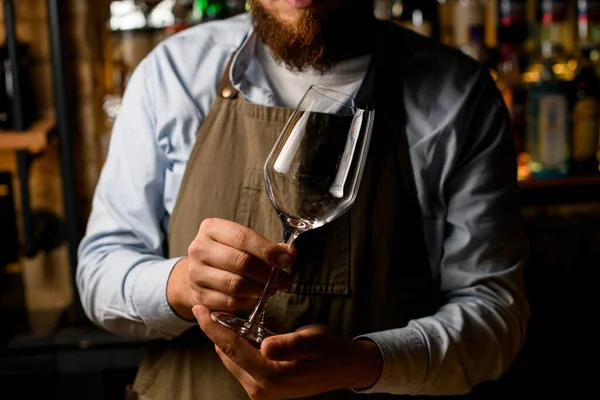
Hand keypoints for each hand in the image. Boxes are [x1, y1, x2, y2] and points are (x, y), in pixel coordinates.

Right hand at [167, 218, 294, 319]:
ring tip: (272, 289)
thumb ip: (266, 246)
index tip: (287, 259)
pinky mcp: (198, 296)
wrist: (199, 272)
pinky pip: (229, 302)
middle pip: (240, 262)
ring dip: (260, 290)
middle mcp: (199, 248)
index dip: (267, 250)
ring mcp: (196, 273)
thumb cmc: (228, 253)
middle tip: (284, 280)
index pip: (243, 237)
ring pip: (235, 285)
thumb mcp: (243, 243)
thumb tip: (289, 253)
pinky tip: (257, 298)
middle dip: (268, 273)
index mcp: (212, 228)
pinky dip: (248, 302)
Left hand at [194, 305, 382, 399]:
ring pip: (233, 357)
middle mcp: (260, 388)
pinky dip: (243, 345)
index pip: (232, 348)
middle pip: (227, 353)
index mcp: (270, 376)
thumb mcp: (313, 341)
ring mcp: (260, 390)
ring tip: (246, 316)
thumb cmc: (329, 351)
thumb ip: (289, 344)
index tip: (199, 308)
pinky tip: (259, 331)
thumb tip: (264, 345)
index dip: (213, 327)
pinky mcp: (262, 387)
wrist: (343, 369)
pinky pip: (243, 362)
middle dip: (220, 329)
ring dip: (233, 337)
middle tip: (220, 305)